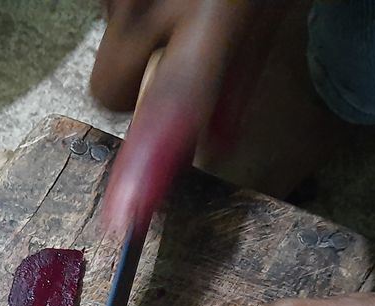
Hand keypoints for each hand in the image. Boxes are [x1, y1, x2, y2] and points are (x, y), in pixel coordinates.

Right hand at [93, 0, 291, 229]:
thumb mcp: (270, 5)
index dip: (148, 164)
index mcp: (211, 9)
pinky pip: (105, 8)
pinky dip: (133, 5)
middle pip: (110, 89)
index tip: (127, 216)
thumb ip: (241, 76)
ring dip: (137, 34)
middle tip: (180, 49)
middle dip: (136, 81)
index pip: (174, 100)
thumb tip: (214, 146)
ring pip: (107, 45)